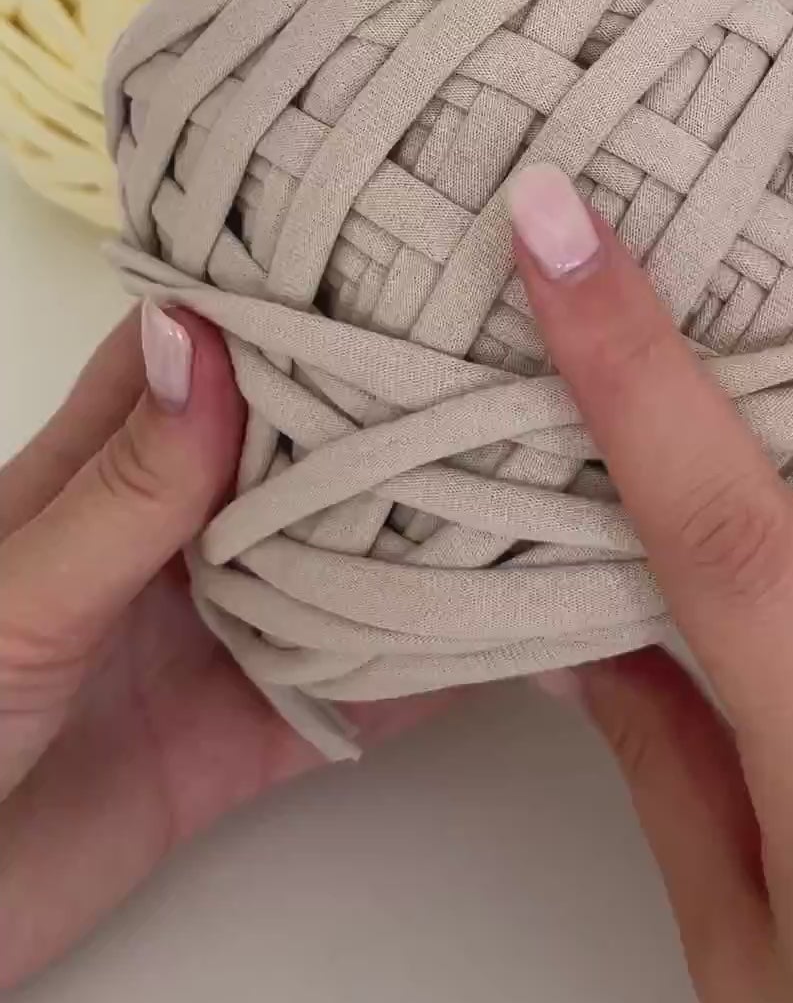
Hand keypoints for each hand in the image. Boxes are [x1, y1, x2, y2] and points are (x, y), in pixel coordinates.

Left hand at [0, 305, 437, 988]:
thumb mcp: (22, 595)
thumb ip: (124, 487)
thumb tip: (202, 333)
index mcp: (97, 475)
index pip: (201, 352)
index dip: (283, 298)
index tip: (389, 253)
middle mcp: (162, 544)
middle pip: (290, 456)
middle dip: (382, 408)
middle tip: (504, 358)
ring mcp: (198, 644)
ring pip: (330, 571)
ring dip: (412, 540)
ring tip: (533, 480)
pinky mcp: (224, 749)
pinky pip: (338, 705)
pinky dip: (414, 680)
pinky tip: (500, 642)